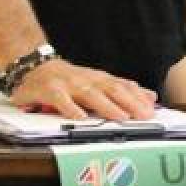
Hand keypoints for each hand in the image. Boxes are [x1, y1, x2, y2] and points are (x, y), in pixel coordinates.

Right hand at [10, 58, 156, 120]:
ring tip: (121, 116)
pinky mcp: (50, 91)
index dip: (138, 97)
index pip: (122, 87)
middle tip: (143, 115)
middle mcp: (87, 80)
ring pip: (90, 94)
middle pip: (111, 89)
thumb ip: (122, 90)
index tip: (151, 109)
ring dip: (107, 106)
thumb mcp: (97, 82)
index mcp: (99, 79)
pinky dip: (71, 108)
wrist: (34, 67)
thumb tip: (150, 96)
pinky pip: (61, 100)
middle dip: (129, 102)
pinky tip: (80, 118)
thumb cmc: (68, 79)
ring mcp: (69, 84)